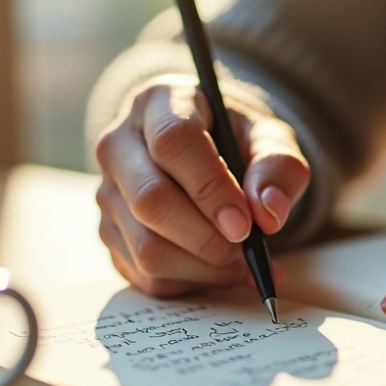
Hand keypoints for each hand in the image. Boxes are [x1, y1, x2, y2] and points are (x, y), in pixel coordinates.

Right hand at [94, 75, 308, 295]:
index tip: (245, 224)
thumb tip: (268, 213)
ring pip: (146, 247)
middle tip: (246, 249)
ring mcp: (107, 192)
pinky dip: (191, 283)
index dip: (211, 189)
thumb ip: (278, 168)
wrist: (208, 151)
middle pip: (150, 200)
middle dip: (207, 238)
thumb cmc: (236, 141)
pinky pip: (145, 275)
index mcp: (159, 103)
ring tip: (242, 263)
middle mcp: (119, 144)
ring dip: (203, 268)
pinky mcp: (109, 233)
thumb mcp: (269, 140)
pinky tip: (220, 270)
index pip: (173, 142)